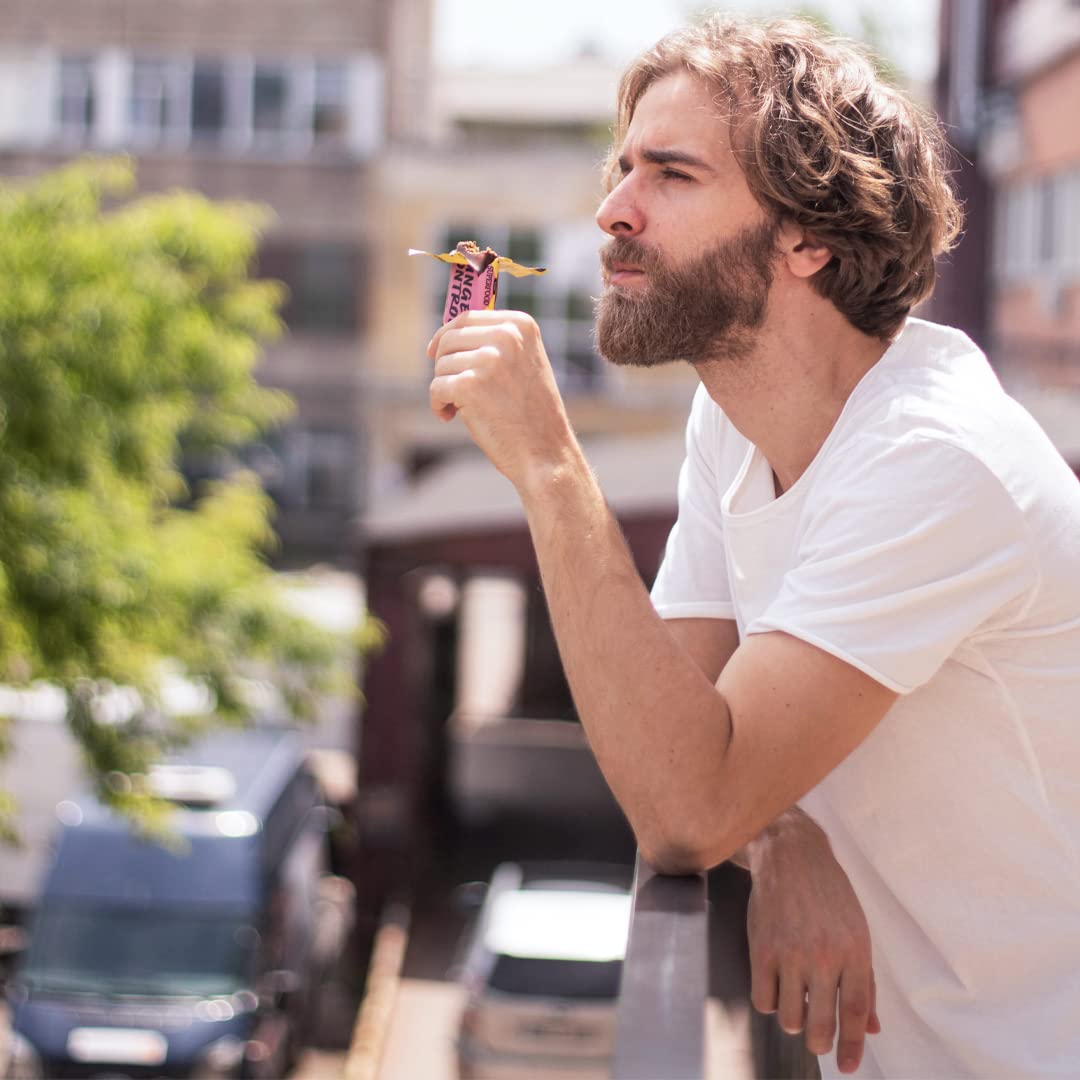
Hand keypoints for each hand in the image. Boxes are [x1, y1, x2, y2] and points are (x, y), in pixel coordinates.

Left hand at [427, 310, 575, 491]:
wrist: (544, 453)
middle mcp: (505, 337)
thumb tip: (445, 336)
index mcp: (521, 326)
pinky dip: (438, 405)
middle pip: (449, 340)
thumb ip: (494, 344)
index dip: (445, 335)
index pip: (467, 317)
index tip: (434, 352)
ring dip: (445, 389)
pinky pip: (436, 388)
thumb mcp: (523, 364)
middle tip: (453, 392)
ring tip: (462, 409)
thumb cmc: (531, 414)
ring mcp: (488, 360)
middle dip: (444, 366)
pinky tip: (451, 417)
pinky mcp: (469, 385)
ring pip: (441, 366)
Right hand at [745, 810, 880, 1073]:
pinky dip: (770, 1002)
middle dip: (821, 1044)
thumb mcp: (857, 931)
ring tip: (796, 1005)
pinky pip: (763, 999)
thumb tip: (871, 1027)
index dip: (852, 1045)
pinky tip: (776, 988)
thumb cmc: (829, 892)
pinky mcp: (761, 948)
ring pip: (789, 1018)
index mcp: (854, 951)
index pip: (856, 1012)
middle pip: (821, 1024)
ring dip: (794, 1021)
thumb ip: (865, 981)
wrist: (790, 855)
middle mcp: (823, 956)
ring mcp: (789, 953)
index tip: (847, 1066)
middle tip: (819, 1042)